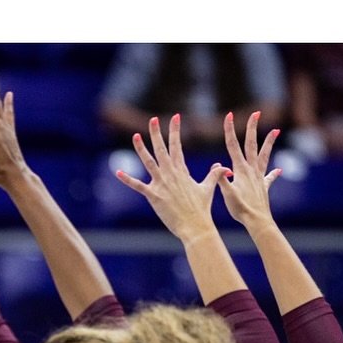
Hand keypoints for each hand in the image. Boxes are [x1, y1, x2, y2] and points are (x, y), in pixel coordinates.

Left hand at [114, 115, 224, 242]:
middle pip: (162, 149)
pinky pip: (138, 186)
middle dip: (157, 133)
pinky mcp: (153, 196)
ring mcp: (161, 184)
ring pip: (148, 162)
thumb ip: (214, 175)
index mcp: (182, 170)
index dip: (176, 131)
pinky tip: (118, 172)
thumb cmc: (202, 209)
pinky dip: (128, 179)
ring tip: (135, 136)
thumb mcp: (209, 188)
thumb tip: (224, 167)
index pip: (178, 146)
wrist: (195, 226)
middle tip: (153, 120)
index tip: (175, 117)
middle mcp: (170, 174)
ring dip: (141, 149)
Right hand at [215, 111, 281, 230]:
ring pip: (264, 155)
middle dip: (252, 128)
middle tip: (256, 113)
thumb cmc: (241, 210)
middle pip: (251, 144)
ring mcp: (259, 177)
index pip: (233, 146)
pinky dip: (274, 173)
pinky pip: (269, 177)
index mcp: (240, 170)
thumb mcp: (228, 195)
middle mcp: (251, 170)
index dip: (229, 130)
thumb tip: (219, 167)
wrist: (257, 221)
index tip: (228, 116)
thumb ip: (223, 180)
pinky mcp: (264, 186)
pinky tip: (279, 170)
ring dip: (269, 142)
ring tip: (276, 131)